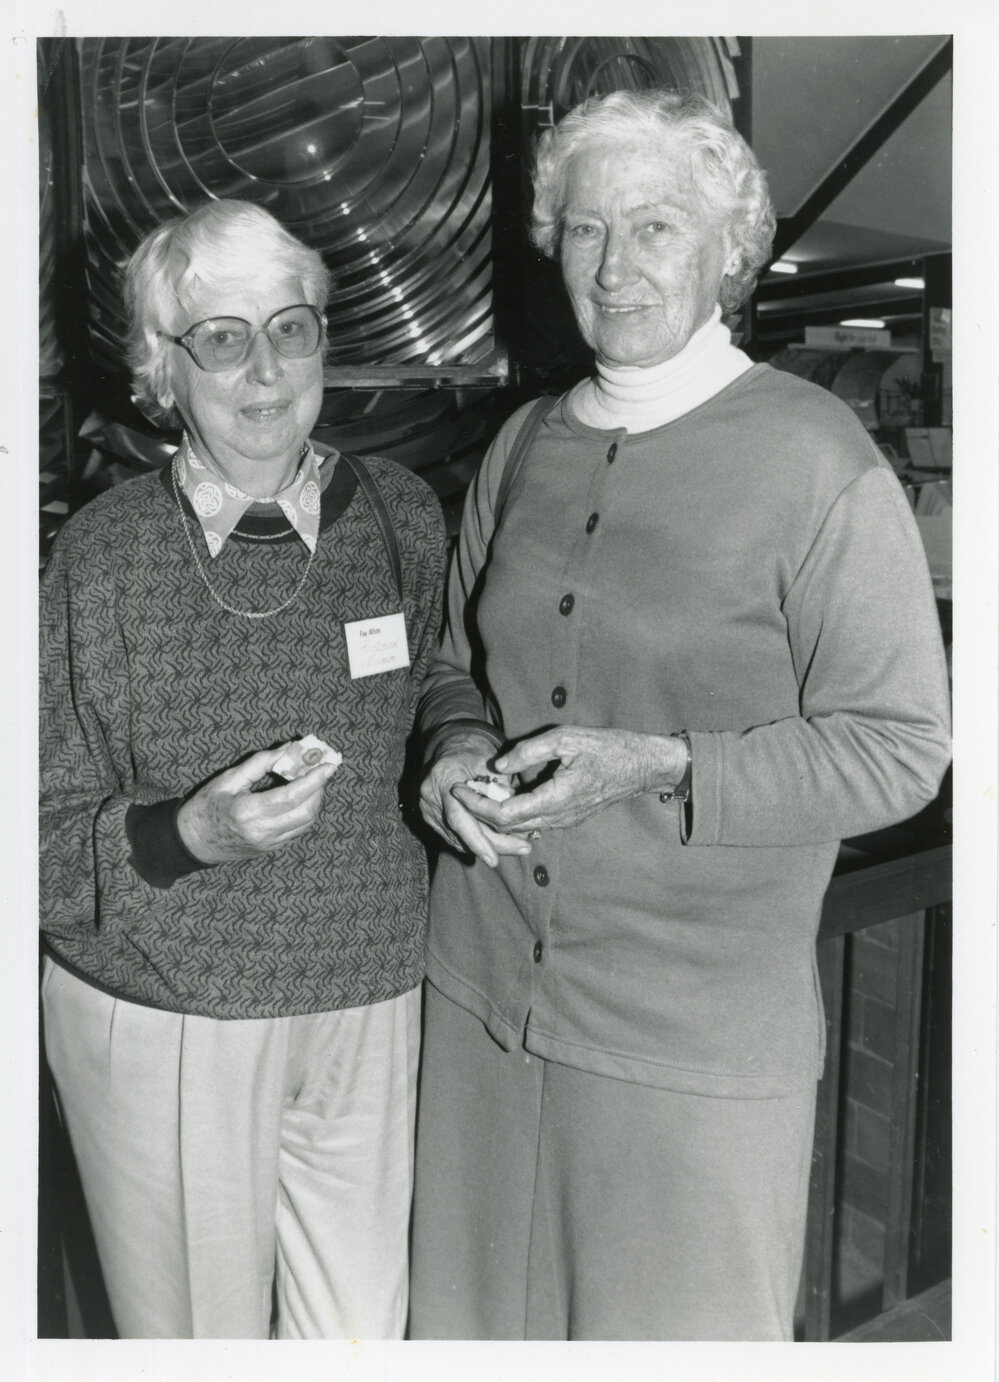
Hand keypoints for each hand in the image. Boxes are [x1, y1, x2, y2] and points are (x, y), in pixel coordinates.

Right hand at [177, 746, 338, 863]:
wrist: (192, 842)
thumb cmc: (205, 807)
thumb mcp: (228, 779)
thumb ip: (260, 764)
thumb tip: (287, 749)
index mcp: (248, 812)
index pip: (292, 796)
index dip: (314, 780)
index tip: (328, 765)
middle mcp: (263, 831)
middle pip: (306, 811)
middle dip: (319, 788)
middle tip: (322, 768)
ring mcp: (269, 843)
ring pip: (306, 822)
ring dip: (315, 800)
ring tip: (312, 780)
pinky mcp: (271, 848)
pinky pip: (298, 829)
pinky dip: (306, 811)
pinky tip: (302, 796)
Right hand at [419, 731, 530, 868]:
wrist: (450, 747)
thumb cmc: (473, 752)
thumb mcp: (490, 761)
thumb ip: (501, 786)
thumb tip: (516, 812)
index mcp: (443, 777)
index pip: (458, 817)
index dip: (476, 841)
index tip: (494, 859)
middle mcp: (430, 796)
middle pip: (461, 833)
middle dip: (493, 845)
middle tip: (523, 849)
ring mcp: (427, 809)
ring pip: (459, 839)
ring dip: (487, 846)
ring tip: (518, 845)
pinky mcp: (431, 818)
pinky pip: (455, 836)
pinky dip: (476, 841)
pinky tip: (498, 841)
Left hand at [449, 725, 686, 833]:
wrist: (644, 766)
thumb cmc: (609, 748)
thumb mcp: (566, 738)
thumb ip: (529, 751)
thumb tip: (497, 763)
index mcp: (556, 799)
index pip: (504, 815)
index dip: (477, 805)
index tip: (459, 789)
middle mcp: (559, 817)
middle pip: (508, 827)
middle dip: (479, 813)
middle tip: (459, 792)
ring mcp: (566, 821)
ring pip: (520, 829)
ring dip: (495, 816)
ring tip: (476, 794)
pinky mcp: (570, 818)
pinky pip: (535, 824)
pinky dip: (513, 816)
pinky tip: (503, 798)